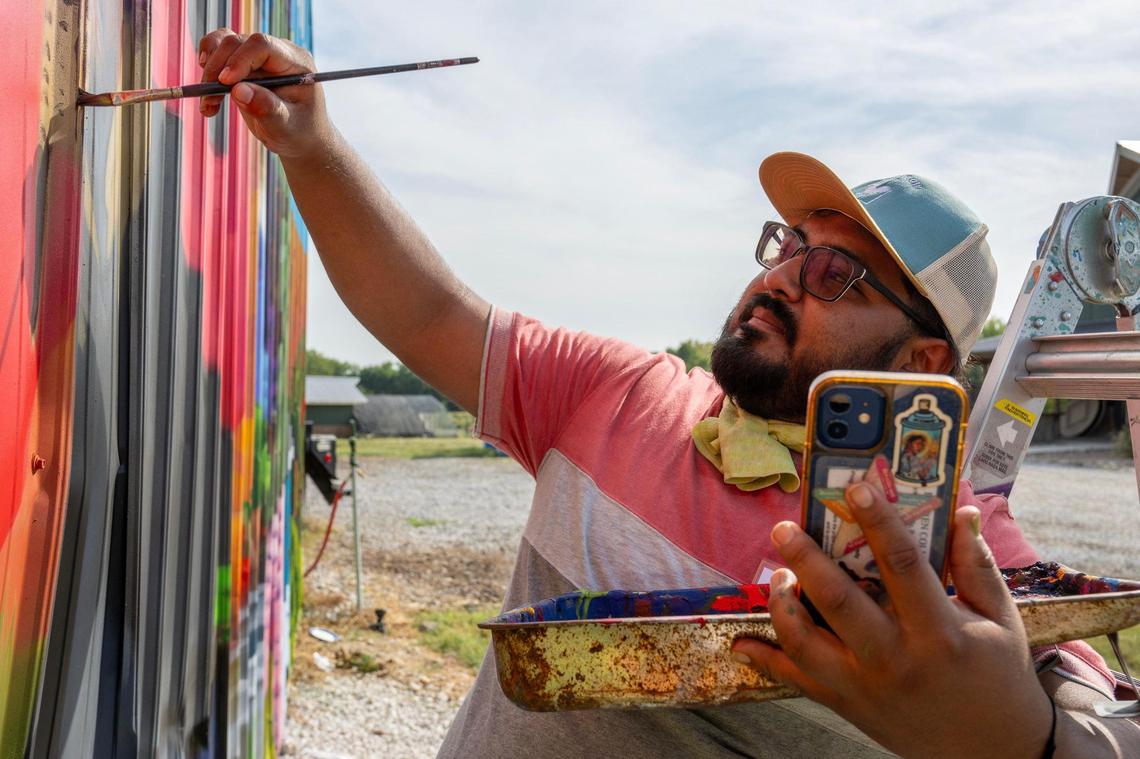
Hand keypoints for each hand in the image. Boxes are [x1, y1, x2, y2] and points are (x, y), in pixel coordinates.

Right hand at [197, 29, 334, 158]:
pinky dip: (208, 71)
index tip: (225, 83)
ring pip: (224, 43)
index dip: (240, 59)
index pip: (263, 45)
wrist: (300, 138)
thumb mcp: (286, 126)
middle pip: (238, 42)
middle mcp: (277, 52)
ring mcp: (259, 56)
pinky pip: (218, 52)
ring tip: (208, 103)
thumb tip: (238, 90)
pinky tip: (208, 98)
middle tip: (209, 99)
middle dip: (218, 68)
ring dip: (209, 70)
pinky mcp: (243, 63)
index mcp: (296, 62)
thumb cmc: (299, 132)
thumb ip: (266, 108)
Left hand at [732, 483, 1052, 758]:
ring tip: (778, 576)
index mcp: (940, 633)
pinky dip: (765, 661)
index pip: (903, 567)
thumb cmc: (998, 676)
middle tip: (784, 528)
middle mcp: (897, 660)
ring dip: (782, 606)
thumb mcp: (998, 619)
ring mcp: (866, 686)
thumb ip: (976, 564)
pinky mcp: (847, 705)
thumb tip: (963, 510)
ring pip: (806, 644)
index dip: (879, 523)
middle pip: (839, 602)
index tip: (857, 488)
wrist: (993, 752)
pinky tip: (742, 642)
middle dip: (806, 560)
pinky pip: (797, 681)